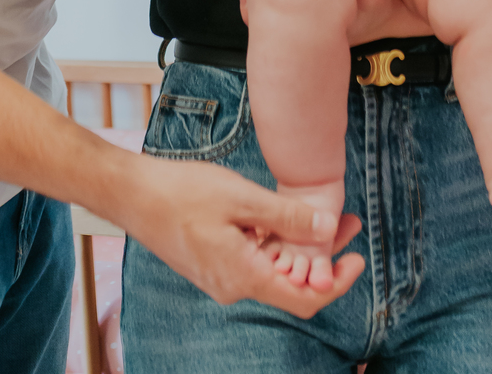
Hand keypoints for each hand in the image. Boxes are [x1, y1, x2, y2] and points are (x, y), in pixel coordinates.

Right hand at [115, 153, 363, 312]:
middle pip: (291, 282)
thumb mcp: (243, 198)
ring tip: (324, 213)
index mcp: (244, 277)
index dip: (336, 283)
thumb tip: (329, 228)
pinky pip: (252, 261)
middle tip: (348, 222)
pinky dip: (274, 242)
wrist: (132, 196)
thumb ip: (288, 217)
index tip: (358, 258)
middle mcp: (235, 287)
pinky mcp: (212, 264)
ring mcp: (221, 278)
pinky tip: (281, 215)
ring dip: (299, 246)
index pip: (304, 299)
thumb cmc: (182, 192)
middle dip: (324, 255)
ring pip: (272, 269)